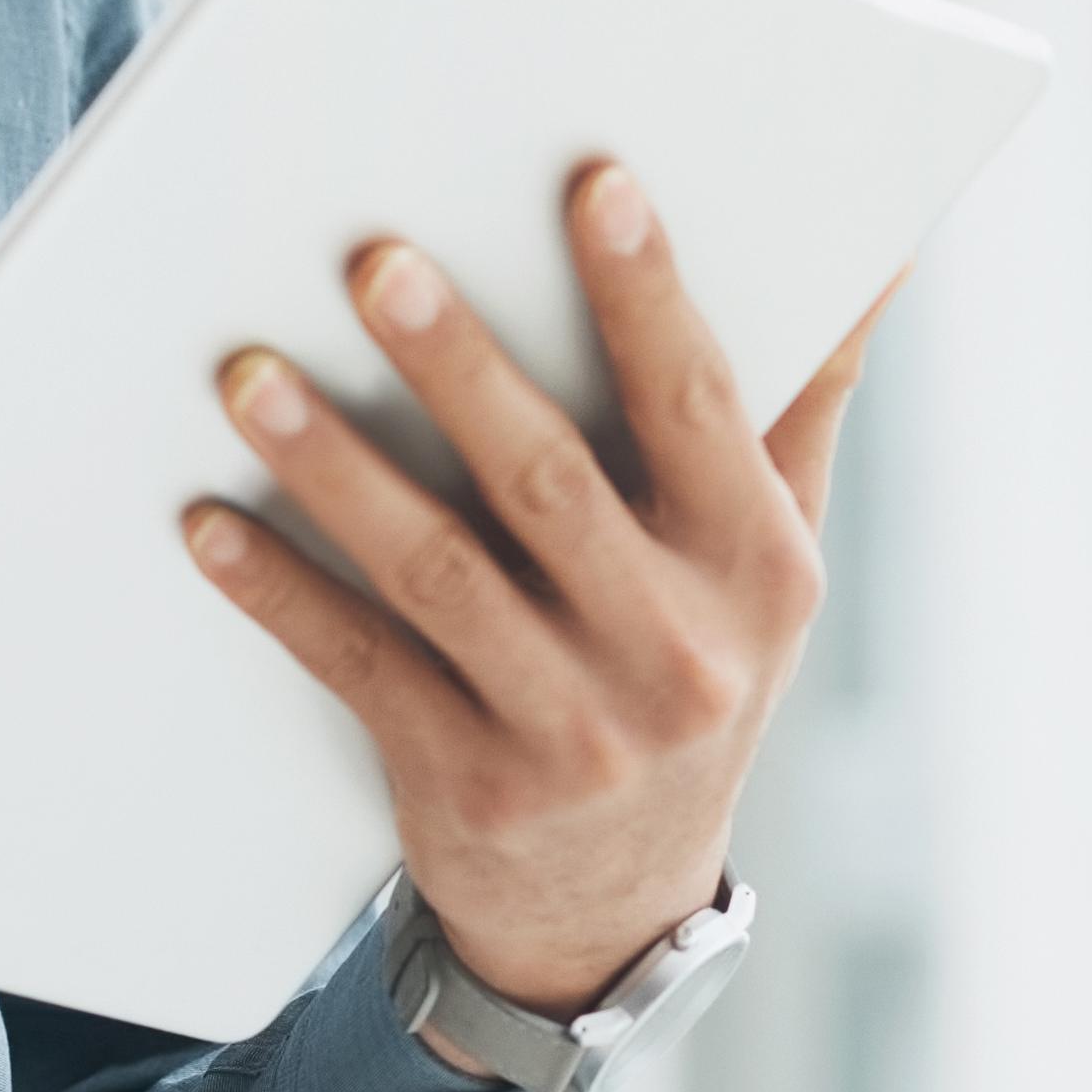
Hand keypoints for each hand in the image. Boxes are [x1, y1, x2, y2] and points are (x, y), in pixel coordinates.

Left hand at [179, 165, 881, 1044]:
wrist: (614, 907)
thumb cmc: (690, 667)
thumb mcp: (771, 558)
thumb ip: (801, 402)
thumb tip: (883, 253)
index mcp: (757, 568)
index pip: (700, 408)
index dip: (649, 296)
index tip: (594, 184)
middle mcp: (675, 651)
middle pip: (551, 484)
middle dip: (460, 366)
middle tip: (377, 261)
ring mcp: (569, 728)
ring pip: (439, 573)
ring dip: (337, 468)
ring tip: (251, 375)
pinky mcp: (465, 784)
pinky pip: (358, 665)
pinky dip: (280, 591)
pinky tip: (209, 521)